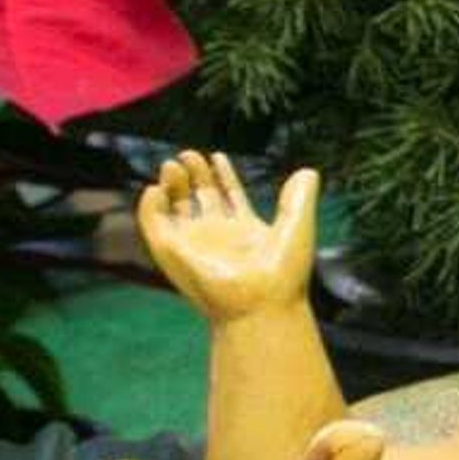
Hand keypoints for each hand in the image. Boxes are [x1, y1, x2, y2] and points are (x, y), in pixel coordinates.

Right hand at [140, 151, 318, 323]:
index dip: (222, 175)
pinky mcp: (174, 253)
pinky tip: (156, 189)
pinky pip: (154, 226)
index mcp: (245, 231)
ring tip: (173, 165)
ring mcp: (195, 244)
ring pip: (176, 208)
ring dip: (171, 185)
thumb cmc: (283, 274)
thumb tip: (309, 171)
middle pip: (200, 198)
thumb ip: (298, 198)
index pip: (228, 196)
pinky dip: (149, 206)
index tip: (217, 156)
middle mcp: (218, 237)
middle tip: (189, 155)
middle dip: (194, 175)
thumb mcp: (296, 227)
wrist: (263, 304)